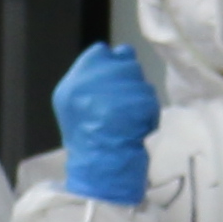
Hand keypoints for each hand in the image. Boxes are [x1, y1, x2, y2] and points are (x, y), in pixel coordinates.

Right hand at [54, 42, 156, 209]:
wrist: (100, 169)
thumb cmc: (86, 141)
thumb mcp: (73, 107)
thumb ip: (90, 82)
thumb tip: (114, 59)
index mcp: (72, 85)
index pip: (99, 52)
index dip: (110, 62)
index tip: (112, 80)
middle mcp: (91, 82)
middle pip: (123, 60)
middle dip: (127, 78)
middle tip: (123, 101)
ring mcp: (116, 91)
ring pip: (139, 77)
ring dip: (139, 94)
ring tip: (129, 116)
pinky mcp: (138, 102)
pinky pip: (150, 96)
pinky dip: (148, 110)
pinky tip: (138, 125)